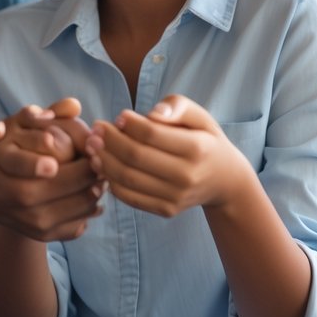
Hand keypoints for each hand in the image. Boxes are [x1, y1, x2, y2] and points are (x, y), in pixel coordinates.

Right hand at [0, 98, 102, 241]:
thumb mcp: (14, 127)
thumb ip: (45, 114)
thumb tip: (76, 105)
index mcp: (22, 176)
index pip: (71, 167)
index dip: (92, 155)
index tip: (96, 145)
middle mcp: (28, 202)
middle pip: (84, 187)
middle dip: (98, 170)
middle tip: (103, 157)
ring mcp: (37, 224)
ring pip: (87, 206)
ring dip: (98, 188)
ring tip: (99, 172)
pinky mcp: (44, 237)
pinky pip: (80, 225)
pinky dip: (89, 208)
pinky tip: (87, 192)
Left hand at [85, 94, 252, 217]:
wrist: (224, 180)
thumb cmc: (204, 139)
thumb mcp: (199, 115)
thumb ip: (176, 106)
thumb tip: (152, 115)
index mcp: (196, 148)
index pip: (152, 134)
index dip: (130, 124)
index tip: (118, 116)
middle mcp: (187, 175)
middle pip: (136, 157)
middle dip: (109, 141)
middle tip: (95, 129)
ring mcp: (176, 197)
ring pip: (128, 179)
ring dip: (103, 161)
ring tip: (92, 147)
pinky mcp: (167, 210)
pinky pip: (130, 198)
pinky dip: (111, 182)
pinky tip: (103, 166)